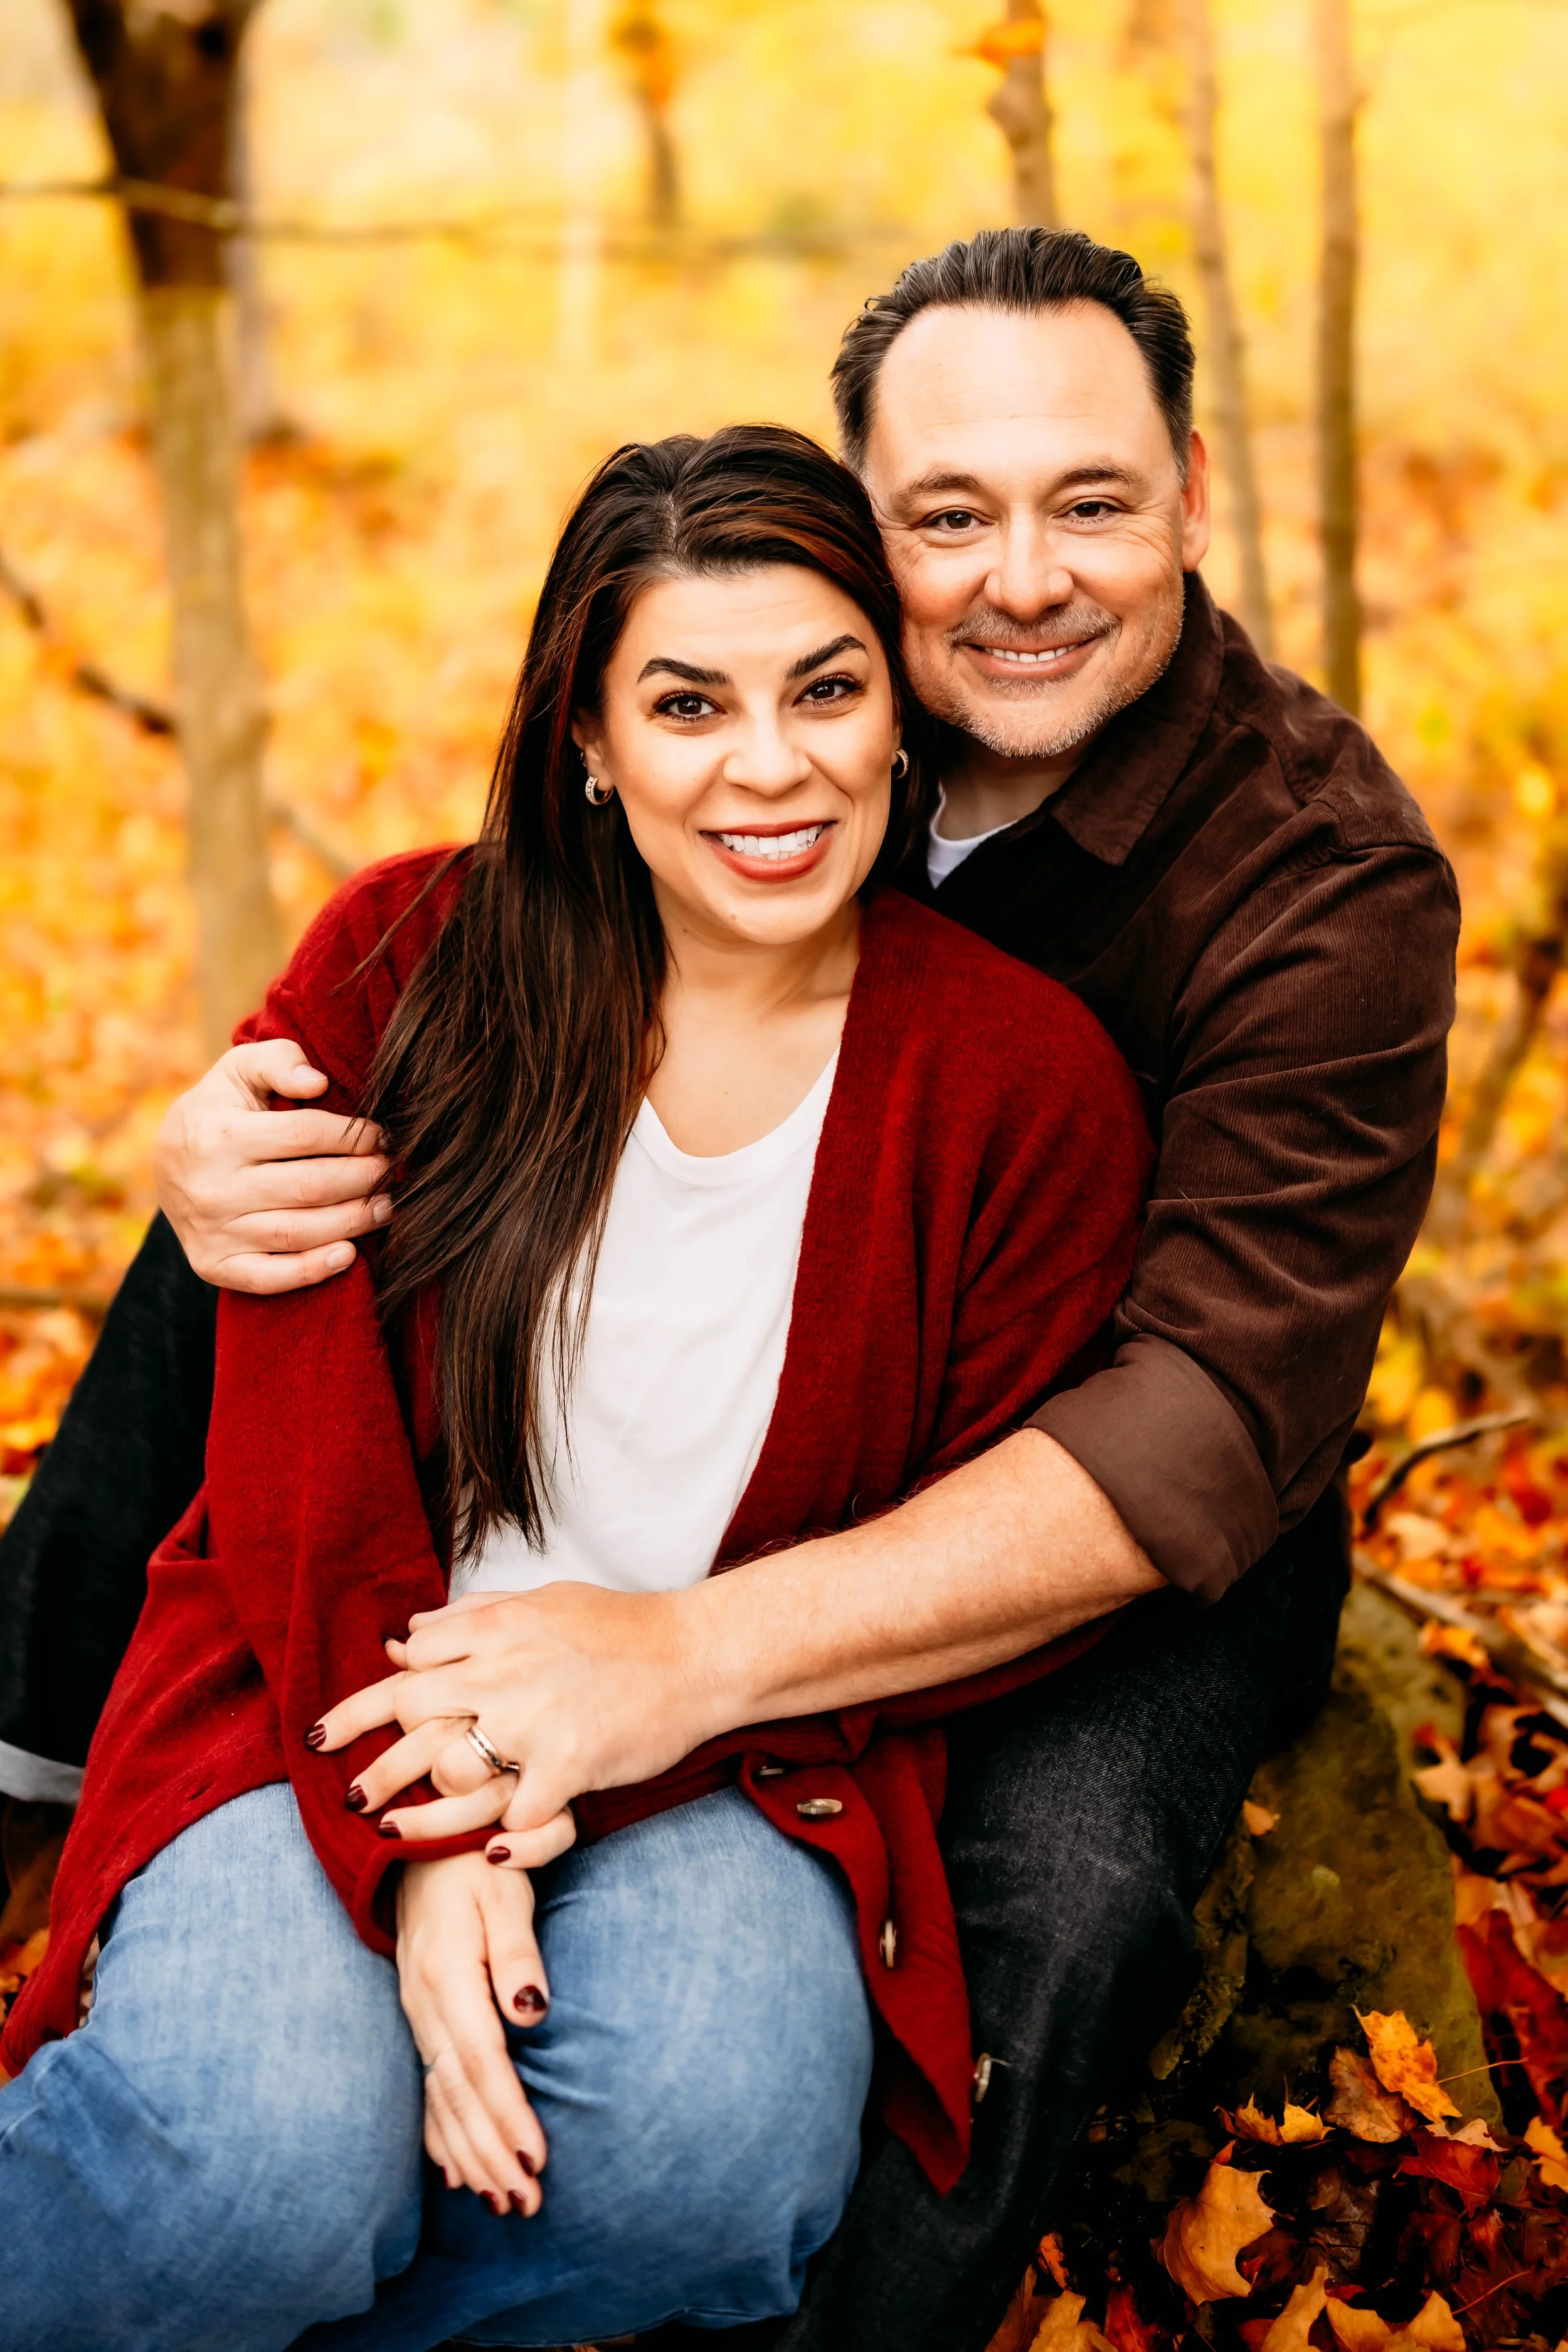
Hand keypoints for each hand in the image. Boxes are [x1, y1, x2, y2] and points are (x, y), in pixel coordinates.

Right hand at [154, 1039, 392, 1291]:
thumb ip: (279, 1061)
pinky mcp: (214, 1265)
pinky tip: (348, 1255)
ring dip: (352, 1223)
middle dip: (363, 1179)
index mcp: (220, 1135)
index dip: (353, 1136)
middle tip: (394, 1173)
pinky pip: (269, 1277)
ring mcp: (212, 1231)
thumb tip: (317, 1082)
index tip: (382, 1136)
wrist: (165, 1161)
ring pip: (297, 1233)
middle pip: (309, 1187)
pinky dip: (311, 1271)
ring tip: (387, 1208)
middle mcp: (213, 1187)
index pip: (305, 1135)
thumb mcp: (240, 1070)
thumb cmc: (221, 1109)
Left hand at [314, 1584, 716, 1840]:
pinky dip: (507, 1838)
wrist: (698, 1654)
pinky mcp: (567, 1765)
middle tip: (347, 1793)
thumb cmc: (623, 1630)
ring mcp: (535, 1720)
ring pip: (453, 1772)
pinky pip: (518, 1816)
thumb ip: (471, 1618)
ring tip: (403, 1829)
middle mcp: (505, 1671)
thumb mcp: (543, 1603)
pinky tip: (492, 1851)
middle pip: (410, 1714)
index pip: (408, 1662)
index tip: (328, 1731)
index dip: (364, 1701)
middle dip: (372, 1761)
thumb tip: (405, 1635)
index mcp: (497, 1628)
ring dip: (431, 1807)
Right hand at [396, 1850, 549, 2213]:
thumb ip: (519, 1953)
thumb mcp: (506, 1893)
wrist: (421, 1840)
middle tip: (526, 2206)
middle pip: (459, 2094)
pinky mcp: (419, 2016)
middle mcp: (425, 2005)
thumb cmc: (476, 1862)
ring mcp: (416, 2013)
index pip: (481, 2061)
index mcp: (448, 1976)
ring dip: (470, 2155)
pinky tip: (456, 2171)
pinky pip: (428, 2087)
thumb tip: (533, 2013)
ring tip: (502, 2202)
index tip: (534, 2159)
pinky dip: (441, 2134)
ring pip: (442, 2098)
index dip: (506, 2114)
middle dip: (492, 2154)